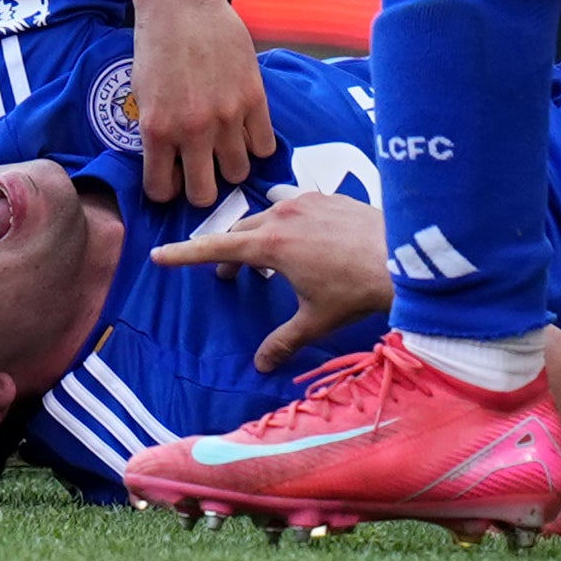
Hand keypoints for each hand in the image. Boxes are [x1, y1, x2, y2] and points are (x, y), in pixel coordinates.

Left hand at [126, 0, 273, 207]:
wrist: (181, 3)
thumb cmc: (155, 46)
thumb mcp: (142, 96)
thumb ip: (158, 135)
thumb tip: (172, 168)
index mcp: (157, 130)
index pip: (162, 191)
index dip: (166, 188)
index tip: (171, 177)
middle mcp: (193, 129)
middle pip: (205, 194)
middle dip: (201, 186)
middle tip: (200, 169)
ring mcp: (227, 115)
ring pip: (239, 173)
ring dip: (230, 164)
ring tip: (224, 146)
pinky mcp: (254, 98)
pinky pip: (265, 145)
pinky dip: (255, 144)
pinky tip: (244, 130)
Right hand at [156, 186, 391, 372]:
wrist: (401, 256)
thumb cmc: (354, 290)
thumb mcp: (315, 320)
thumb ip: (283, 341)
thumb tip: (260, 365)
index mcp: (269, 244)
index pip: (214, 248)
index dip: (184, 254)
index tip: (158, 255)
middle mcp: (281, 215)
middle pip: (240, 230)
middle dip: (230, 253)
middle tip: (231, 277)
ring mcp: (305, 200)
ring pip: (266, 211)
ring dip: (259, 231)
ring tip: (269, 255)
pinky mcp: (327, 195)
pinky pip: (294, 202)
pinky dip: (287, 217)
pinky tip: (306, 234)